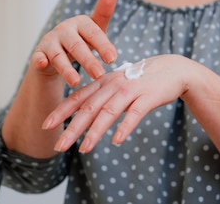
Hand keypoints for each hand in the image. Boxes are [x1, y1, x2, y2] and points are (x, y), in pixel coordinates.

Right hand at [29, 0, 118, 85]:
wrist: (56, 53)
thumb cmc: (81, 39)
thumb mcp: (95, 29)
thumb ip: (104, 12)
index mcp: (80, 22)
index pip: (93, 33)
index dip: (103, 45)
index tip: (112, 59)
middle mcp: (64, 29)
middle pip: (77, 46)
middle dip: (88, 60)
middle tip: (99, 74)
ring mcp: (50, 42)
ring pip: (58, 56)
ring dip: (66, 69)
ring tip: (76, 82)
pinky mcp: (39, 54)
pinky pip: (38, 58)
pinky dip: (39, 60)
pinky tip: (42, 64)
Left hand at [42, 54, 192, 152]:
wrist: (173, 69)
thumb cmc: (142, 80)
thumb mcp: (118, 85)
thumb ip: (102, 97)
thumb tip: (82, 115)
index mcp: (104, 82)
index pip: (78, 97)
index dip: (62, 111)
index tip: (46, 125)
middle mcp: (114, 85)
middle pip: (89, 107)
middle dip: (72, 128)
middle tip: (59, 146)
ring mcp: (131, 90)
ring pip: (109, 112)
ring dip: (95, 132)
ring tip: (84, 149)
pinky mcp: (148, 97)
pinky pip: (135, 114)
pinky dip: (125, 127)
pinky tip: (116, 141)